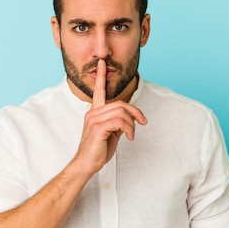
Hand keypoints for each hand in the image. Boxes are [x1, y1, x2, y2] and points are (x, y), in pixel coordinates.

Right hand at [73, 59, 146, 173]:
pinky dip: (129, 129)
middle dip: (135, 112)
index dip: (101, 76)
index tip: (102, 63)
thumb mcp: (111, 134)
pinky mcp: (98, 128)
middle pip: (120, 104)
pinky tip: (128, 137)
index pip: (98, 91)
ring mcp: (94, 120)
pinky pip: (120, 122)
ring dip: (132, 124)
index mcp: (94, 112)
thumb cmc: (98, 150)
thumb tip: (131, 119)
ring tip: (131, 135)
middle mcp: (93, 113)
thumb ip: (118, 123)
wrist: (86, 164)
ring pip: (122, 112)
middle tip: (142, 122)